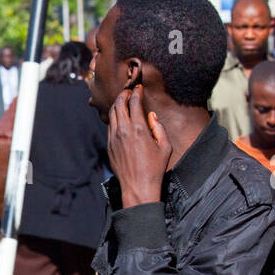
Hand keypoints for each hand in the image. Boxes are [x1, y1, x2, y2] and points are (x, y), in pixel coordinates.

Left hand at [107, 85, 170, 207]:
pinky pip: (109, 126)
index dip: (136, 92)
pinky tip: (119, 117)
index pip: (134, 103)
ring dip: (117, 104)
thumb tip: (151, 116)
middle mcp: (124, 131)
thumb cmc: (154, 168)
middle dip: (123, 94)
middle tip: (128, 91)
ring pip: (111, 114)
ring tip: (122, 101)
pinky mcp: (109, 145)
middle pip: (119, 104)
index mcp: (139, 129)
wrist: (138, 186)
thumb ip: (158, 127)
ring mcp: (114, 138)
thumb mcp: (165, 147)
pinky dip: (114, 117)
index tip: (138, 88)